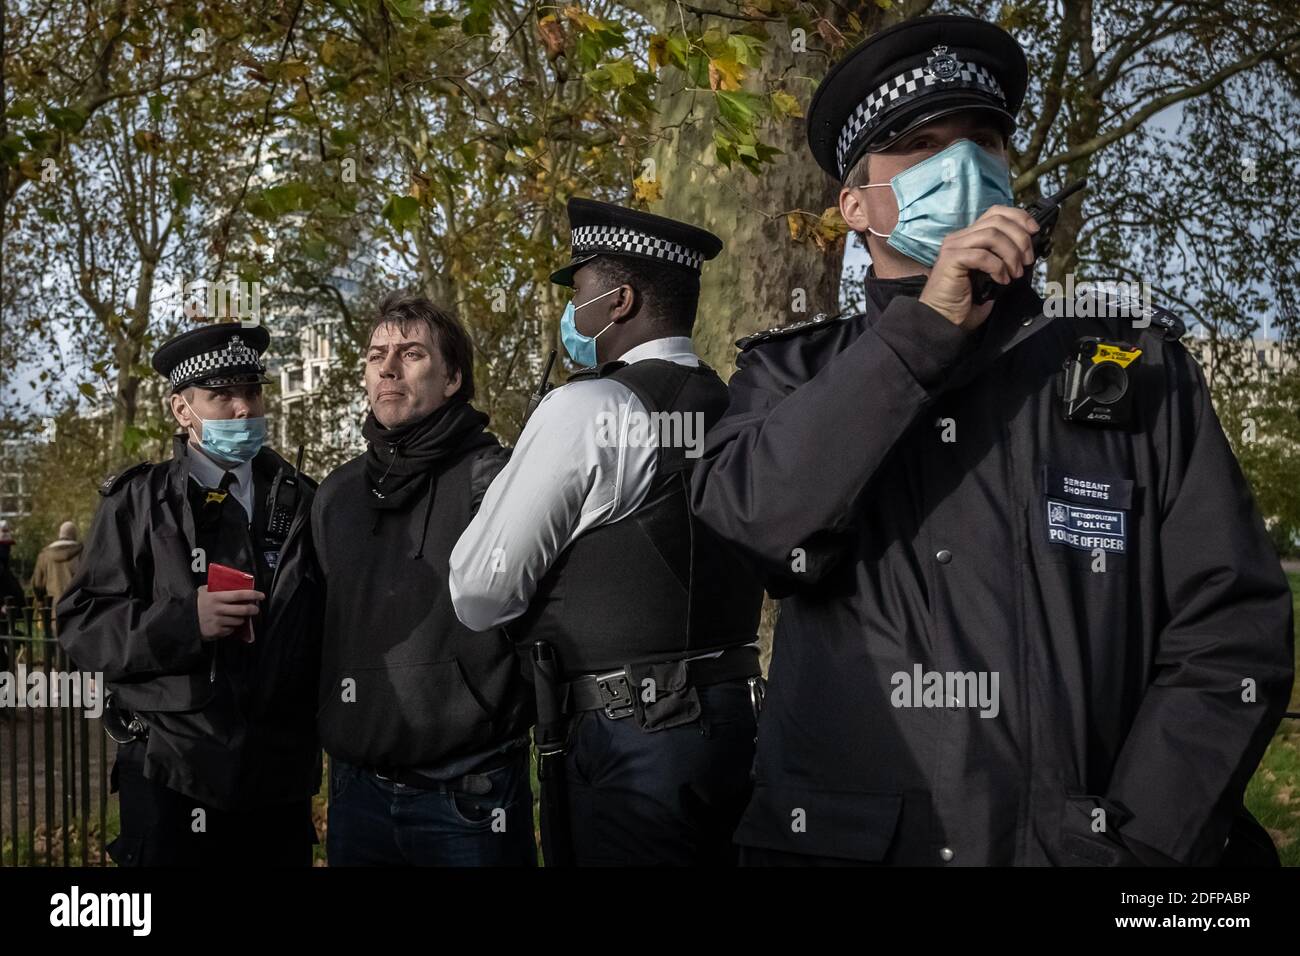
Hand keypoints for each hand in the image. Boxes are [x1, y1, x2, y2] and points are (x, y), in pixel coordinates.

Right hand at [197, 585, 263, 640]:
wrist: (184, 621)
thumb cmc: (196, 604)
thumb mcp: (203, 591)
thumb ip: (216, 587)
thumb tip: (231, 582)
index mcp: (217, 597)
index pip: (240, 595)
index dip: (253, 595)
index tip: (261, 595)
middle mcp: (219, 610)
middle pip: (243, 610)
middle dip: (253, 610)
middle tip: (255, 609)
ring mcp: (218, 622)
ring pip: (239, 621)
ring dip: (242, 619)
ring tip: (239, 616)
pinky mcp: (217, 632)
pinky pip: (231, 630)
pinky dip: (232, 627)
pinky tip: (228, 623)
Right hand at [919, 206, 1038, 329]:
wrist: (941, 320)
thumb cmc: (963, 303)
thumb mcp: (990, 275)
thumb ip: (1002, 258)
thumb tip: (1026, 252)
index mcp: (969, 238)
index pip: (996, 212)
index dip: (1019, 217)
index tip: (1034, 231)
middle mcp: (959, 238)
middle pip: (997, 222)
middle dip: (1020, 239)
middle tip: (1027, 260)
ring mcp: (954, 248)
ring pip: (992, 235)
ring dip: (1011, 254)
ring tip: (1015, 273)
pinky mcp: (951, 260)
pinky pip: (982, 255)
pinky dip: (997, 267)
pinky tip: (1001, 280)